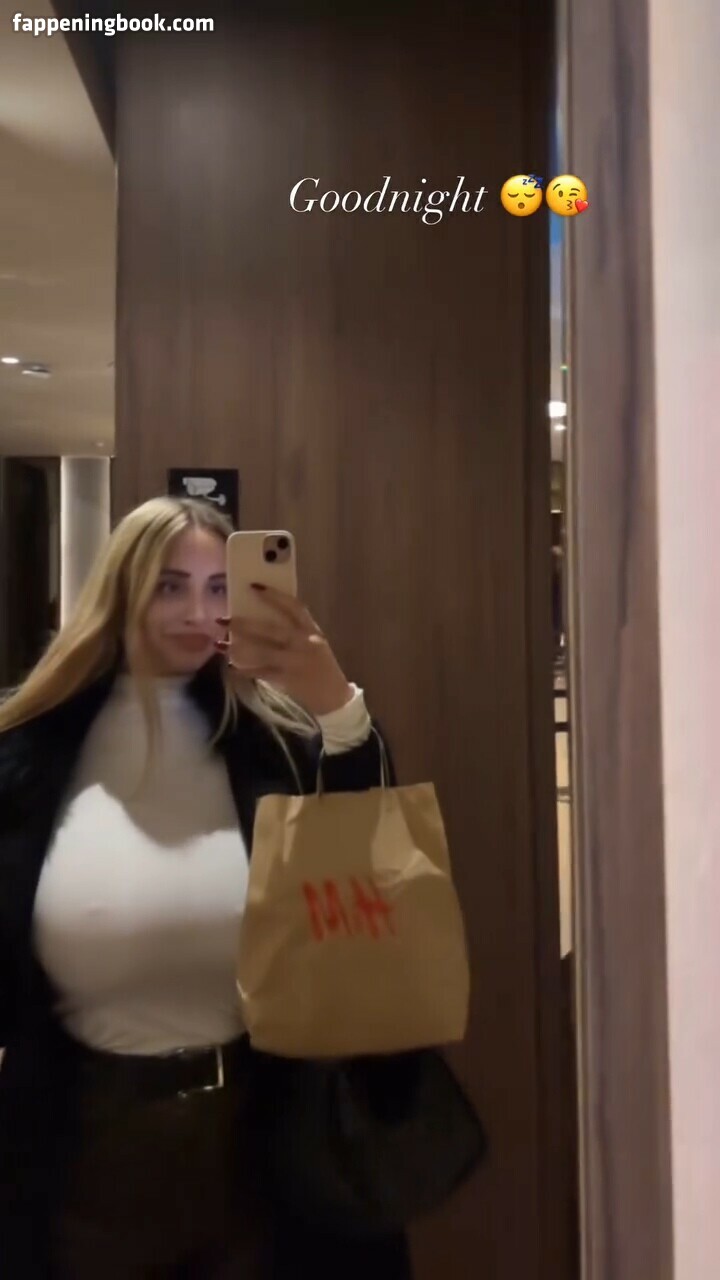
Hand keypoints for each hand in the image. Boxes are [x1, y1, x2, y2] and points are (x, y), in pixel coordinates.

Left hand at [215, 585, 352, 717]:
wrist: (335, 698)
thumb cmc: (322, 667)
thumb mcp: (315, 643)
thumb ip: (296, 631)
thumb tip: (262, 618)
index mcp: (311, 630)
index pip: (294, 606)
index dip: (274, 595)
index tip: (253, 586)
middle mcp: (303, 643)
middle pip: (271, 629)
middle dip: (244, 623)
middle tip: (223, 618)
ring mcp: (294, 661)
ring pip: (262, 651)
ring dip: (238, 647)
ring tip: (219, 643)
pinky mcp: (287, 679)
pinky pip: (261, 673)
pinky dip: (244, 671)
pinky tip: (230, 668)